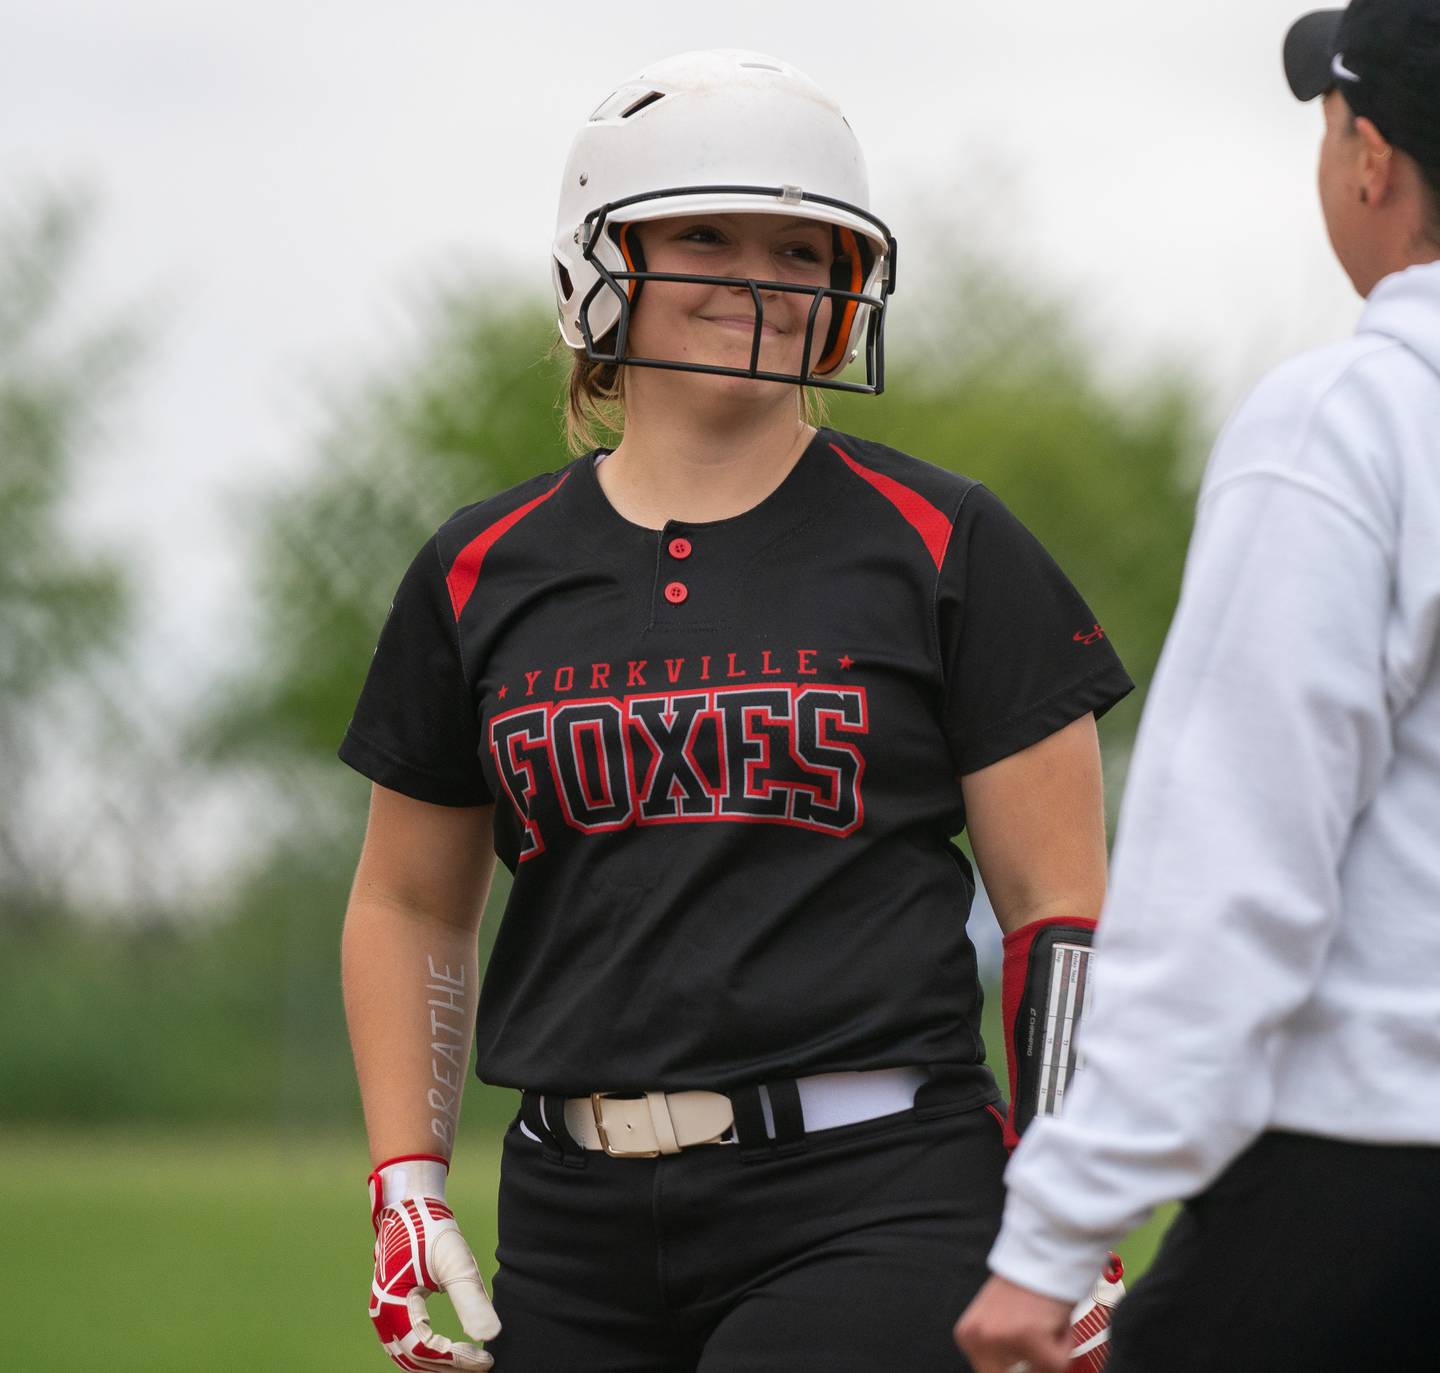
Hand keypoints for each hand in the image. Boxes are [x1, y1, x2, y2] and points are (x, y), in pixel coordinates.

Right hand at [368, 1154, 500, 1370]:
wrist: (410, 1204)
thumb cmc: (431, 1229)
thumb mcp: (456, 1262)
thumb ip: (471, 1300)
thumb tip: (492, 1337)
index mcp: (392, 1304)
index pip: (426, 1350)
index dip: (458, 1360)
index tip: (487, 1359)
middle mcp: (381, 1314)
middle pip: (414, 1359)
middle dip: (449, 1367)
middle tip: (482, 1364)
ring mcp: (383, 1313)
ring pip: (408, 1355)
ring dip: (438, 1364)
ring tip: (470, 1362)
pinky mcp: (391, 1308)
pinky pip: (407, 1342)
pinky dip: (429, 1353)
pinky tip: (453, 1351)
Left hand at [954, 1274, 1072, 1372]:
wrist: (1046, 1249)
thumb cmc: (1029, 1284)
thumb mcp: (1001, 1318)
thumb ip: (1001, 1349)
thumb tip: (1016, 1370)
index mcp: (968, 1336)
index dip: (1016, 1370)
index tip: (1026, 1364)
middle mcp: (978, 1338)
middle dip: (1035, 1366)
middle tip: (1045, 1345)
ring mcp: (1002, 1337)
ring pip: (1041, 1370)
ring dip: (1053, 1354)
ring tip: (1049, 1324)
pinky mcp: (1030, 1336)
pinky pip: (1060, 1363)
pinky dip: (1069, 1345)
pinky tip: (1059, 1319)